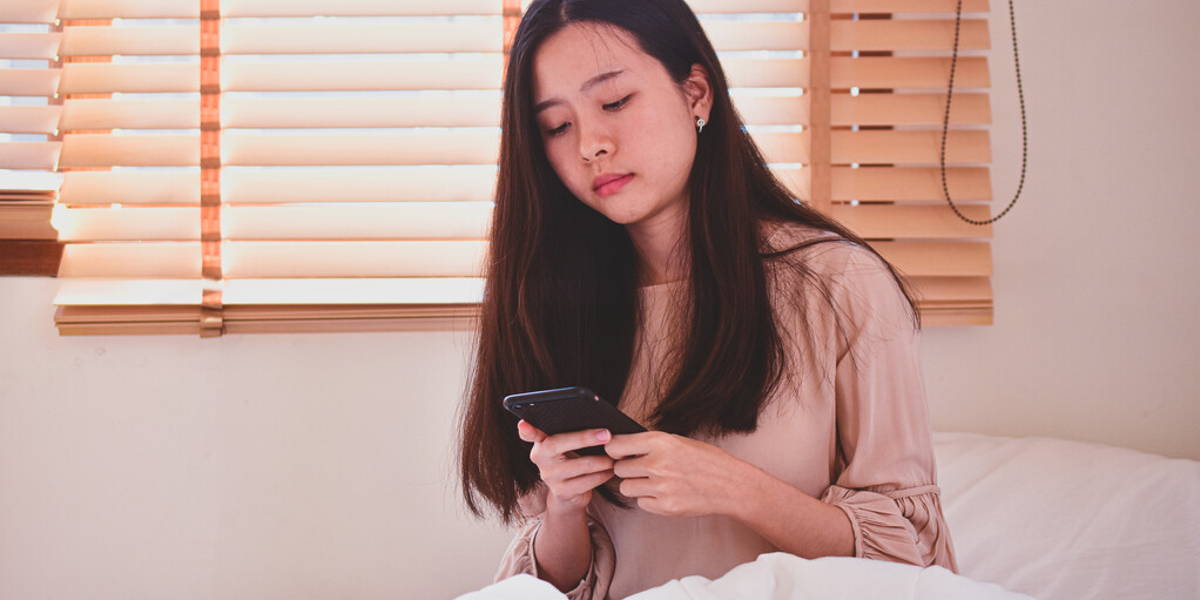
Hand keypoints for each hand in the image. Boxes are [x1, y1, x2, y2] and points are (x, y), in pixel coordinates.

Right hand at [517, 420, 615, 513]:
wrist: (569, 494)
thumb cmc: (572, 460)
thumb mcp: (567, 446)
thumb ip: (570, 433)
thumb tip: (598, 426)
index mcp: (540, 442)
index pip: (529, 433)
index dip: (526, 429)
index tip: (523, 423)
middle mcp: (540, 458)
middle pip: (558, 443)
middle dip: (585, 437)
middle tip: (607, 434)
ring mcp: (549, 476)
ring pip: (580, 465)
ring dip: (602, 460)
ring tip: (614, 455)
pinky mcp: (562, 492)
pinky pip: (587, 482)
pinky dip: (603, 475)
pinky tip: (611, 470)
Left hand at [605, 431, 760, 517]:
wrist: (731, 485)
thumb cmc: (707, 460)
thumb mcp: (678, 441)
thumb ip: (650, 444)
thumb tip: (621, 446)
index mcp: (660, 442)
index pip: (616, 445)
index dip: (614, 450)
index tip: (617, 452)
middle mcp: (657, 463)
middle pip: (619, 468)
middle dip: (627, 469)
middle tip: (641, 468)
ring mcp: (661, 487)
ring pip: (626, 487)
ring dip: (635, 485)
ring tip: (654, 481)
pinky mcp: (665, 507)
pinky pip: (641, 503)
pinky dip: (649, 499)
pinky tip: (665, 493)